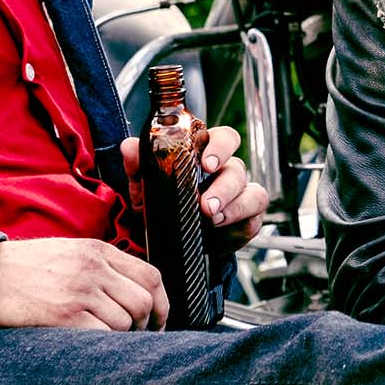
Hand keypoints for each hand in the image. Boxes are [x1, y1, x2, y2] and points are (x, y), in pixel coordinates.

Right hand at [0, 237, 169, 329]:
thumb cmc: (26, 267)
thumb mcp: (70, 252)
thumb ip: (103, 266)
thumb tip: (136, 294)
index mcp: (99, 251)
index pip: (151, 277)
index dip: (162, 304)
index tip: (158, 321)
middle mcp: (93, 268)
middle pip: (143, 302)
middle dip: (145, 326)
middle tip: (133, 337)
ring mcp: (79, 291)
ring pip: (125, 323)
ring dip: (119, 338)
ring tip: (101, 339)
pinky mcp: (63, 316)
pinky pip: (102, 337)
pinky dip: (102, 346)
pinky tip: (88, 346)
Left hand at [120, 123, 268, 248]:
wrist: (168, 245)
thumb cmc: (161, 208)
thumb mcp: (144, 188)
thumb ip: (138, 166)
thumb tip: (129, 147)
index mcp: (206, 156)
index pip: (224, 138)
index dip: (220, 147)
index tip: (206, 162)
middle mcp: (226, 173)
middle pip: (238, 167)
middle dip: (225, 184)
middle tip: (207, 202)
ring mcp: (240, 197)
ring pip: (252, 193)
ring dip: (233, 206)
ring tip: (212, 218)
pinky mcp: (247, 221)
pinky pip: (255, 217)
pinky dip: (240, 223)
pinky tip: (222, 228)